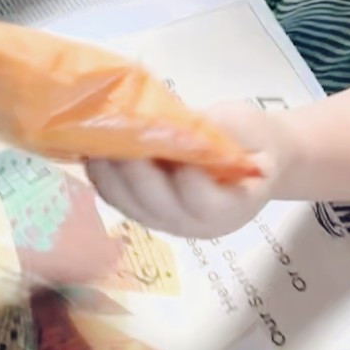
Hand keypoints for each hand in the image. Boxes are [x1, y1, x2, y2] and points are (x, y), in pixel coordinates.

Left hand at [87, 104, 287, 239]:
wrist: (254, 160)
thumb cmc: (255, 142)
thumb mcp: (251, 128)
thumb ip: (222, 130)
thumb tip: (180, 123)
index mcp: (234, 208)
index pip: (205, 203)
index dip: (186, 180)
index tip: (169, 147)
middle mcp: (198, 225)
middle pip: (159, 207)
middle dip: (134, 173)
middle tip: (116, 137)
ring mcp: (169, 223)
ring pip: (132, 207)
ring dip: (111, 176)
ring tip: (96, 141)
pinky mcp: (147, 213)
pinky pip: (120, 202)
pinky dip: (104, 178)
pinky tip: (94, 150)